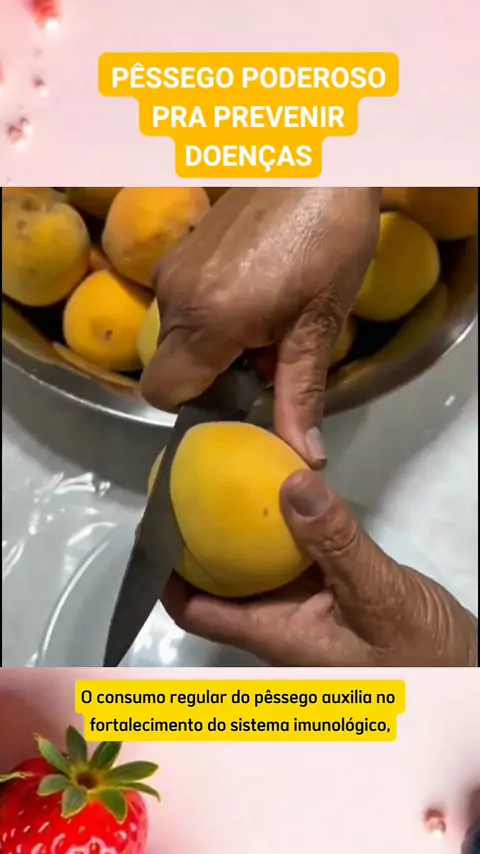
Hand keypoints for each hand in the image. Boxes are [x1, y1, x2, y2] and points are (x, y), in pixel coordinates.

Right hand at [141, 188, 379, 466]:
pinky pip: (182, 301)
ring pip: (178, 333)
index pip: (164, 392)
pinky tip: (257, 291)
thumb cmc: (329, 238)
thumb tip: (305, 457)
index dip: (198, 405)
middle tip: (268, 356)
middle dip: (214, 373)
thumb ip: (300, 394)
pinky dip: (213, 312)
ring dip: (216, 341)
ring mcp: (173, 266)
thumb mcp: (318, 324)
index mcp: (207, 320)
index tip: (240, 395)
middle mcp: (175, 296)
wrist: (320, 157)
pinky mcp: (181, 247)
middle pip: (173, 364)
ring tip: (270, 319)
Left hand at [162, 470, 477, 666]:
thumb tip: (290, 485)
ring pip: (259, 563)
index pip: (198, 611)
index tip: (155, 524)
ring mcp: (306, 606)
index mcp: (277, 637)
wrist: (466, 669)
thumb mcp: (382, 598)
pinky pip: (296, 554)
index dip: (167, 574)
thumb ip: (339, 544)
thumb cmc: (422, 653)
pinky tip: (288, 490)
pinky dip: (286, 523)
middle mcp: (281, 621)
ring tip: (230, 474)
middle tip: (192, 481)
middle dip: (201, 537)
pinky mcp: (331, 590)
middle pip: (221, 581)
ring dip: (243, 525)